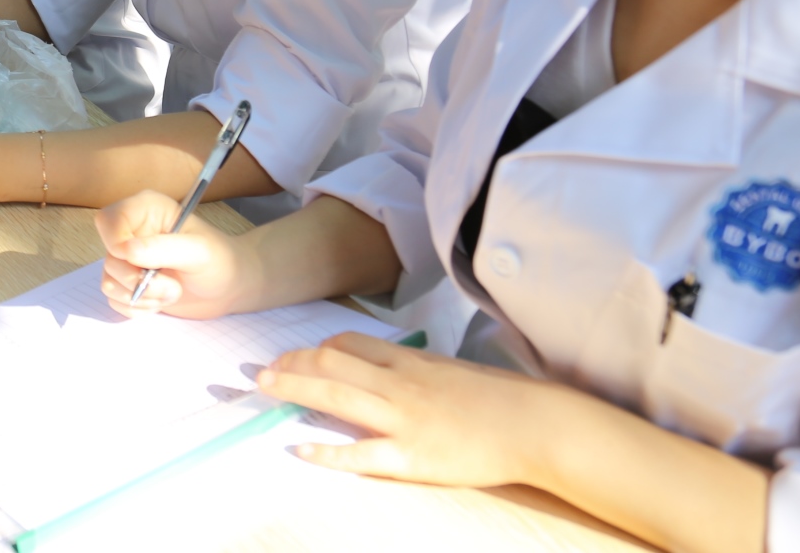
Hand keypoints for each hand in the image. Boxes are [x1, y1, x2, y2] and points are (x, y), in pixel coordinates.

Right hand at [96, 190, 254, 318]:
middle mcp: (132, 232)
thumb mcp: (198, 251)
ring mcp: (128, 260)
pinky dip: (137, 308)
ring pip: (110, 281)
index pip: (109, 220)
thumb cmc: (220, 261)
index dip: (116, 242)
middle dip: (137, 279)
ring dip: (140, 297)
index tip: (138, 260)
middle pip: (108, 256)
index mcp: (146, 210)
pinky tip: (160, 303)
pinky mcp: (129, 284)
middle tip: (171, 287)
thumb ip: (163, 248)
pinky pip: (115, 300)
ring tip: (171, 294)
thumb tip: (126, 250)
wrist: (229, 288)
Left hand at [257, 333, 554, 489]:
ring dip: (294, 389)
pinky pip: (360, 453)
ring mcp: (403, 420)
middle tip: (265, 371)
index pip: (349, 343)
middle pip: (332, 362)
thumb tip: (389, 370)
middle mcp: (399, 384)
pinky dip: (327, 452)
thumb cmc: (499, 398)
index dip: (317, 349)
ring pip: (337, 395)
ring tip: (266, 388)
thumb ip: (416, 369)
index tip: (298, 356)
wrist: (534, 425)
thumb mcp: (452, 370)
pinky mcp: (411, 457)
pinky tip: (302, 450)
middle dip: (292, 363)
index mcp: (410, 361)